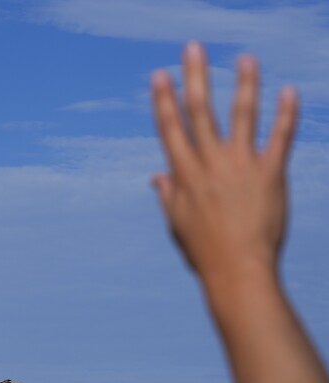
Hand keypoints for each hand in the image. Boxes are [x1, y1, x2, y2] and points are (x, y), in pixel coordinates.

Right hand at [151, 41, 298, 283]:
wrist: (238, 272)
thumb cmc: (204, 252)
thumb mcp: (177, 223)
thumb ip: (168, 194)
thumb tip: (155, 175)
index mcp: (184, 175)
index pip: (170, 128)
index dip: (164, 99)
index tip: (160, 75)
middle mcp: (210, 165)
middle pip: (200, 112)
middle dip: (195, 76)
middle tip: (192, 48)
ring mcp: (240, 167)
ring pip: (241, 116)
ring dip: (244, 84)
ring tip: (246, 58)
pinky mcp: (270, 175)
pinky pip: (280, 138)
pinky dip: (286, 114)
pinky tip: (289, 92)